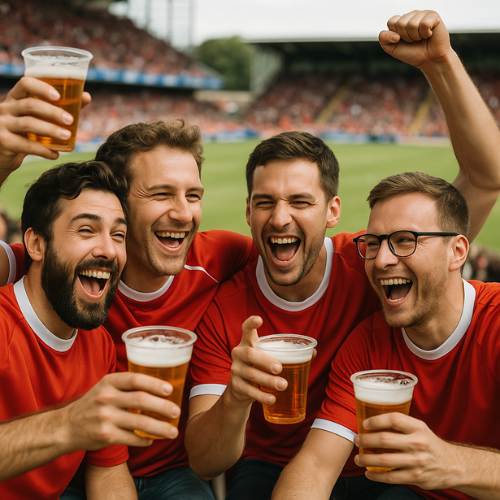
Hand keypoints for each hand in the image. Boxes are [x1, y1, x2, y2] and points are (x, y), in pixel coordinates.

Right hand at [0, 76, 91, 175]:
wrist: (2, 154)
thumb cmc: (25, 131)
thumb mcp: (37, 117)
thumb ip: (59, 107)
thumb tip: (86, 97)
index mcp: (15, 98)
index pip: (25, 84)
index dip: (41, 87)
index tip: (58, 96)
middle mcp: (6, 108)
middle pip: (30, 105)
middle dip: (52, 112)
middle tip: (70, 120)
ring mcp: (2, 124)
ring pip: (28, 124)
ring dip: (50, 130)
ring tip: (67, 136)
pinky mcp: (3, 141)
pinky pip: (26, 145)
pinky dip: (44, 150)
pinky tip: (55, 154)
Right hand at [62, 371, 180, 450]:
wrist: (66, 426)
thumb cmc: (94, 403)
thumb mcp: (106, 387)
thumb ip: (128, 385)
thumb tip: (160, 385)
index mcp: (109, 382)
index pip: (135, 379)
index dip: (154, 383)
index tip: (170, 389)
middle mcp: (106, 398)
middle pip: (141, 400)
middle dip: (162, 407)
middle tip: (177, 411)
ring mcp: (105, 417)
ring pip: (140, 423)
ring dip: (160, 428)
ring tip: (173, 432)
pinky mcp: (105, 436)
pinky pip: (132, 438)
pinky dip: (145, 440)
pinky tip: (152, 440)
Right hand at [226, 316, 286, 406]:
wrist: (240, 389)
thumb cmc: (259, 366)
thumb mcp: (268, 356)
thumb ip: (287, 353)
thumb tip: (313, 351)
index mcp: (248, 342)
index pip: (246, 329)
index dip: (251, 323)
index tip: (259, 319)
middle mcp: (239, 353)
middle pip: (250, 354)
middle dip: (265, 361)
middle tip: (279, 368)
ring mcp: (236, 370)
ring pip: (251, 374)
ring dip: (268, 381)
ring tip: (283, 385)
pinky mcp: (236, 386)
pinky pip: (249, 390)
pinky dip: (262, 396)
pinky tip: (273, 399)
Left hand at [353, 413, 455, 489]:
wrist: (453, 465)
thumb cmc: (429, 444)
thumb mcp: (419, 429)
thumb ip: (401, 426)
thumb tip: (372, 423)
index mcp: (418, 428)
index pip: (394, 419)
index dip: (377, 420)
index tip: (365, 423)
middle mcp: (418, 444)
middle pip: (385, 440)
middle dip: (366, 440)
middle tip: (357, 440)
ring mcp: (417, 462)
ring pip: (385, 460)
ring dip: (367, 459)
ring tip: (358, 458)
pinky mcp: (416, 477)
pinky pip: (391, 477)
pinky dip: (377, 476)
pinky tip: (369, 473)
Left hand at [379, 10, 450, 68]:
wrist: (429, 60)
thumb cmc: (411, 53)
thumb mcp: (392, 48)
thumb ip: (383, 38)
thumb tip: (395, 34)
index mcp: (400, 21)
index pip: (391, 22)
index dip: (394, 35)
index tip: (400, 41)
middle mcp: (411, 15)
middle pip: (401, 23)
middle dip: (406, 37)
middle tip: (413, 41)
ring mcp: (422, 14)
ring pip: (412, 24)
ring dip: (416, 36)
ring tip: (421, 38)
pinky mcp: (433, 16)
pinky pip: (424, 23)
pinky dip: (425, 34)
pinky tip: (429, 34)